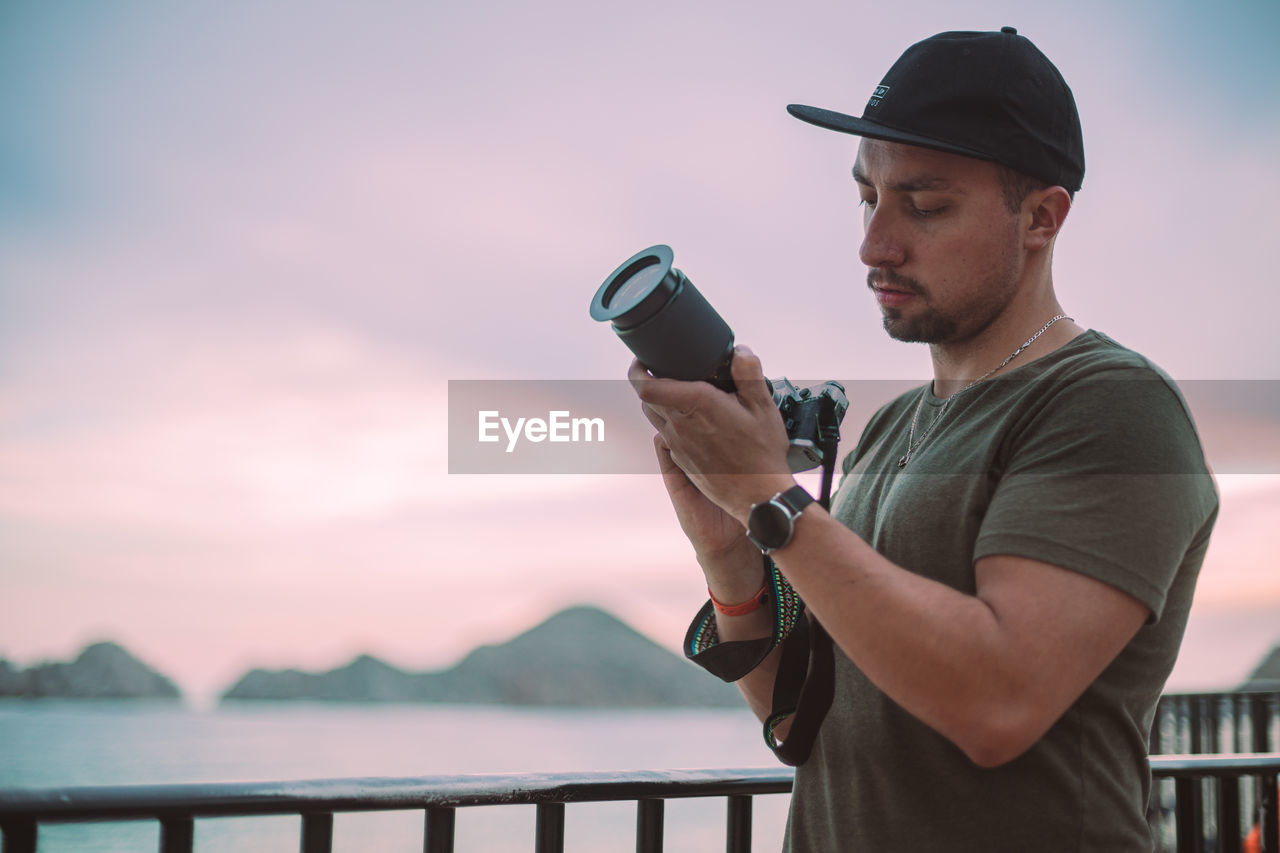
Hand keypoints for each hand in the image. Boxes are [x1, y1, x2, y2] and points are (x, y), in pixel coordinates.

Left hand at [628, 346, 794, 524]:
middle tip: (661, 371)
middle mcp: (681, 426)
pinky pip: (666, 436)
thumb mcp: (763, 406)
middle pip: (646, 400)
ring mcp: (679, 446)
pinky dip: (670, 423)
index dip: (637, 371)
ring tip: (675, 393)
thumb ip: (748, 373)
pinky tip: (691, 421)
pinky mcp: (682, 461)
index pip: (648, 387)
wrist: (758, 496)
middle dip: (648, 382)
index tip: (640, 361)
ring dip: (657, 403)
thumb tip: (739, 352)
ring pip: (654, 418)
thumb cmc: (761, 453)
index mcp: (697, 405)